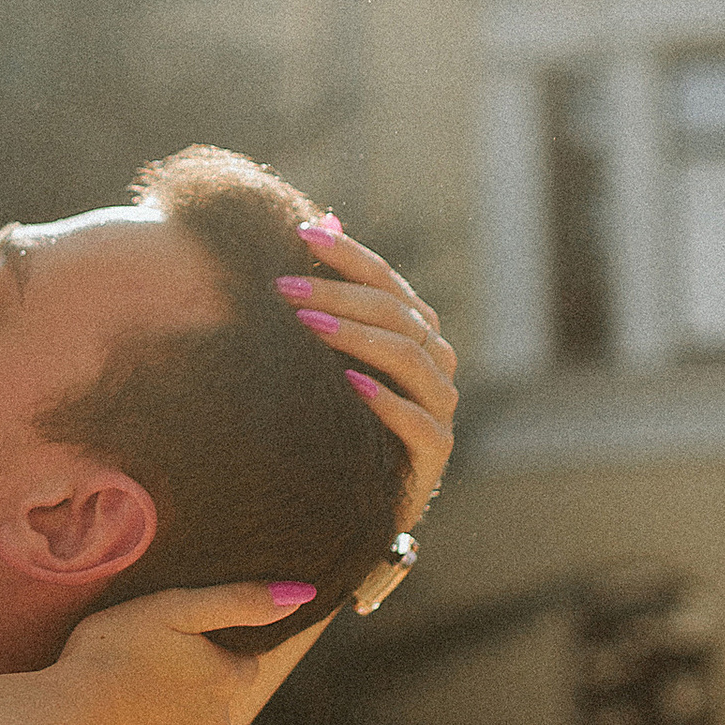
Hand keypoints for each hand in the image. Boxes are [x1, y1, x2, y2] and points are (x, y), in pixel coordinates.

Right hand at [52, 576, 329, 724]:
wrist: (58, 719)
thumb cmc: (111, 652)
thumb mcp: (172, 607)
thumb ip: (238, 600)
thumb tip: (303, 595)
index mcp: (227, 679)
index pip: (239, 663)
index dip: (208, 652)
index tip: (171, 647)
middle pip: (215, 703)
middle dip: (190, 690)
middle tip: (142, 673)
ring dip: (169, 724)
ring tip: (125, 704)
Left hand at [272, 218, 457, 537]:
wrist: (344, 505)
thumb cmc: (331, 419)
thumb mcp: (321, 356)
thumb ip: (327, 297)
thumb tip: (318, 219)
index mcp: (413, 333)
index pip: (386, 281)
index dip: (348, 255)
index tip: (299, 235)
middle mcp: (436, 365)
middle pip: (396, 314)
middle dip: (339, 294)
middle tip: (283, 288)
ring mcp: (441, 409)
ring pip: (412, 359)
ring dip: (359, 338)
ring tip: (307, 326)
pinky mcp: (437, 456)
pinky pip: (422, 423)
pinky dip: (387, 402)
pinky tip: (350, 385)